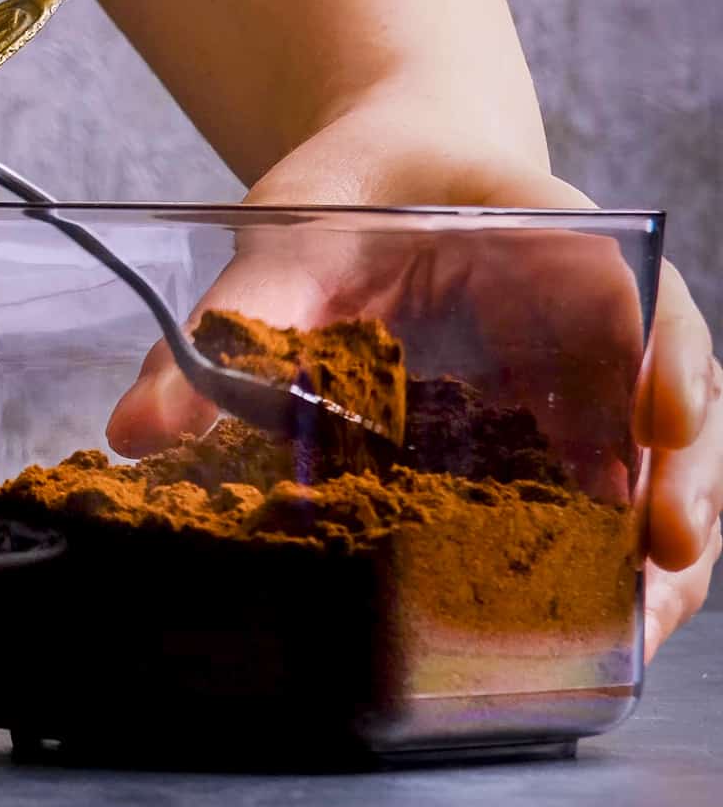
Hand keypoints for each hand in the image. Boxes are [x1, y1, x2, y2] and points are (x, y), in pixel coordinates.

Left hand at [107, 87, 720, 659]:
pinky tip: (569, 609)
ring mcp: (574, 365)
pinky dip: (592, 542)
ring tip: (628, 631)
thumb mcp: (290, 234)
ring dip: (653, 542)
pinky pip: (589, 475)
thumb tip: (137, 432)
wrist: (384, 175)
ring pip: (648, 451)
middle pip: (671, 389)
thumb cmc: (353, 191)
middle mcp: (587, 305)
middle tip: (665, 566)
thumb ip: (226, 320)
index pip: (635, 283)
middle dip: (683, 480)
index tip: (663, 420)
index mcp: (549, 231)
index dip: (666, 352)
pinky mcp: (544, 412)